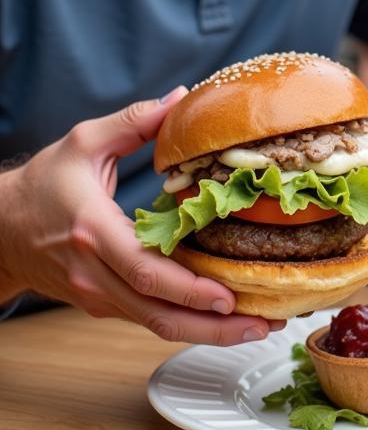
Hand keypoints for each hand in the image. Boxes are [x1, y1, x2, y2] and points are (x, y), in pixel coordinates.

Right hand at [0, 89, 284, 344]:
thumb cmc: (43, 183)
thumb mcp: (84, 141)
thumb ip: (135, 121)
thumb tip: (180, 97)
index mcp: (93, 231)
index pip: (145, 270)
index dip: (189, 288)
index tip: (229, 295)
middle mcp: (95, 273)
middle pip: (157, 312)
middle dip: (212, 325)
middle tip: (262, 325)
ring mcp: (98, 295)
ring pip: (155, 324)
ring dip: (206, 332)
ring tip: (256, 327)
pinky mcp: (103, 303)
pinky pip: (148, 317)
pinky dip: (187, 322)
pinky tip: (223, 318)